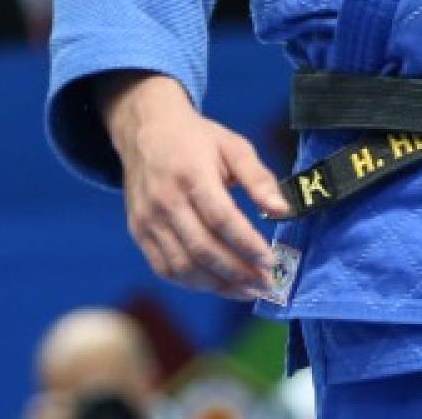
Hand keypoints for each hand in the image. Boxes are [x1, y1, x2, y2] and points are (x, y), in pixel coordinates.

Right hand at [101, 72, 291, 297]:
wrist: (145, 131)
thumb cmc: (197, 139)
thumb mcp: (233, 146)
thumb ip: (258, 178)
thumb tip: (283, 210)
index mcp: (191, 174)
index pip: (221, 219)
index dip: (247, 244)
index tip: (271, 260)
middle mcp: (165, 201)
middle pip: (202, 249)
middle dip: (237, 273)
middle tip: (266, 285)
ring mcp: (148, 220)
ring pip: (182, 266)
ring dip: (217, 285)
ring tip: (247, 291)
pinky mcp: (138, 232)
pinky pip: (165, 268)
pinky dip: (193, 283)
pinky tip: (217, 285)